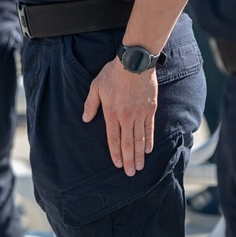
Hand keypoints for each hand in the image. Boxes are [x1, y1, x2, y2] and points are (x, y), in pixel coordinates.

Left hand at [83, 58, 157, 176]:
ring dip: (139, 154)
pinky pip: (150, 128)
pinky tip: (149, 150)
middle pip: (127, 143)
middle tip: (131, 173)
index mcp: (111, 112)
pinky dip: (149, 140)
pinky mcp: (150, 109)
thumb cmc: (113, 73)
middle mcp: (126, 116)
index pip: (113, 138)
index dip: (115, 153)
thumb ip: (90, 104)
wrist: (134, 62)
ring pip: (139, 139)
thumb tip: (85, 119)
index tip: (118, 165)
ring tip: (140, 166)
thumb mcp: (96, 86)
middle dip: (129, 160)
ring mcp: (139, 113)